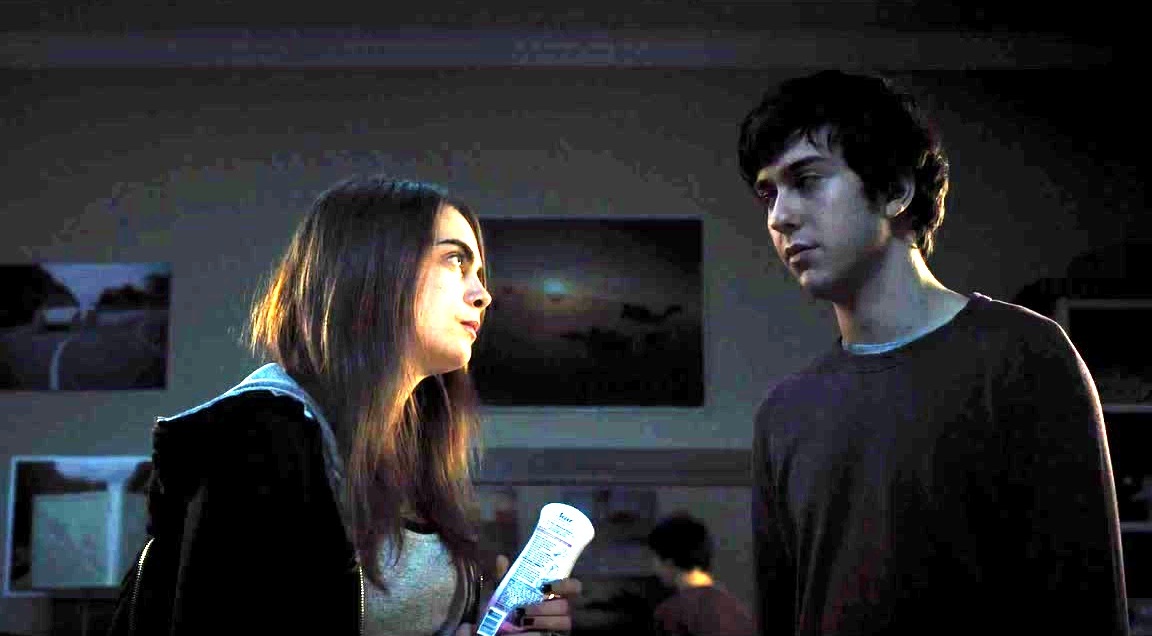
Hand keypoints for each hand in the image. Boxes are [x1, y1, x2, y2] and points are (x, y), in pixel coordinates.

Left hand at [455, 555, 582, 635]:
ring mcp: (563, 625)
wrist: (504, 629)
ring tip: (523, 622)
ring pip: (564, 622)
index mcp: (556, 594)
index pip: (574, 586)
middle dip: (543, 608)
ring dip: (542, 621)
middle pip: (565, 606)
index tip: (545, 587)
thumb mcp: (506, 593)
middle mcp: (564, 609)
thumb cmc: (510, 610)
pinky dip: (540, 633)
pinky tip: (527, 632)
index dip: (564, 585)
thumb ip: (506, 578)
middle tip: (524, 610)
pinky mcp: (559, 635)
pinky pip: (556, 635)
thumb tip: (501, 558)